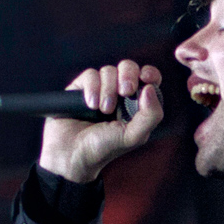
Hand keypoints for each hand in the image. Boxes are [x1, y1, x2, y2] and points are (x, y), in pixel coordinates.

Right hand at [39, 60, 163, 183]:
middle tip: (125, 91)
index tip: (146, 78)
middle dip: (128, 75)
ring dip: (108, 89)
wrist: (72, 155)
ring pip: (109, 71)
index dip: (149, 73)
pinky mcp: (79, 89)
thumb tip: (150, 88)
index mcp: (135, 104)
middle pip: (128, 67)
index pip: (147, 79)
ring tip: (102, 110)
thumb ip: (150, 115)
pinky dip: (92, 88)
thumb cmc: (103, 149)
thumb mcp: (133, 136)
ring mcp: (99, 90)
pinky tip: (90, 104)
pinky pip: (90, 75)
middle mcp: (118, 94)